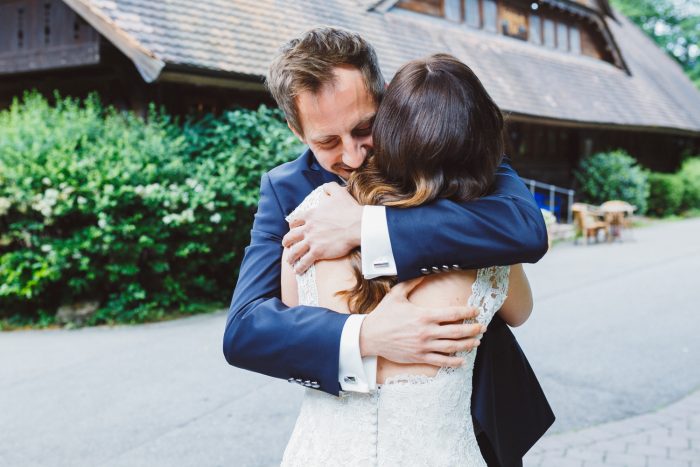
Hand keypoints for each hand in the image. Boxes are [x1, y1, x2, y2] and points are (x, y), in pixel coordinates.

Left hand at [282, 182, 361, 273]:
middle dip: (287, 242)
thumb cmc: (350, 210)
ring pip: (295, 250)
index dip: (292, 226)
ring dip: (291, 256)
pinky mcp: (318, 252)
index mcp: (311, 215)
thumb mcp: (338, 193)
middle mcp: (308, 228)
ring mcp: (312, 240)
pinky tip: (297, 271)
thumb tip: (325, 186)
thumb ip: (330, 187)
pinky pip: (304, 261)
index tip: (293, 229)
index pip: (295, 221)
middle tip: (286, 245)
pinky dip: (299, 267)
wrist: (358, 225)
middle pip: (291, 236)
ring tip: (290, 261)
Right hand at [359, 278, 484, 366]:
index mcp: (424, 315)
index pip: (452, 314)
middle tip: (483, 327)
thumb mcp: (396, 295)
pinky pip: (440, 361)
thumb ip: (411, 283)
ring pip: (452, 347)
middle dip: (473, 329)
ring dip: (467, 344)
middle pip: (457, 331)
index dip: (468, 312)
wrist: (369, 336)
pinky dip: (453, 361)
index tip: (477, 311)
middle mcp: (426, 332)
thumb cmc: (383, 315)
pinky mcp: (419, 357)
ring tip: (477, 342)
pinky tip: (462, 360)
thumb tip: (424, 272)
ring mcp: (423, 346)